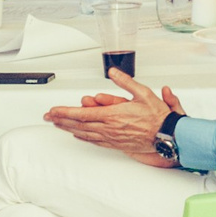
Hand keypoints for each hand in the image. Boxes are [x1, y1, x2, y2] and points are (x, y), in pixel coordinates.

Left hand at [41, 70, 183, 164]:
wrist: (167, 136)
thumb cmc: (157, 116)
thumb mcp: (142, 92)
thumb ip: (125, 81)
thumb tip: (113, 71)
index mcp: (112, 115)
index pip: (81, 114)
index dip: (64, 113)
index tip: (53, 111)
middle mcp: (109, 128)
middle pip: (78, 125)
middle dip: (61, 120)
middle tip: (48, 117)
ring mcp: (111, 138)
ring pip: (84, 134)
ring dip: (69, 129)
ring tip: (58, 125)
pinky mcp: (116, 144)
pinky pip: (95, 141)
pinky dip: (83, 137)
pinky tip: (78, 135)